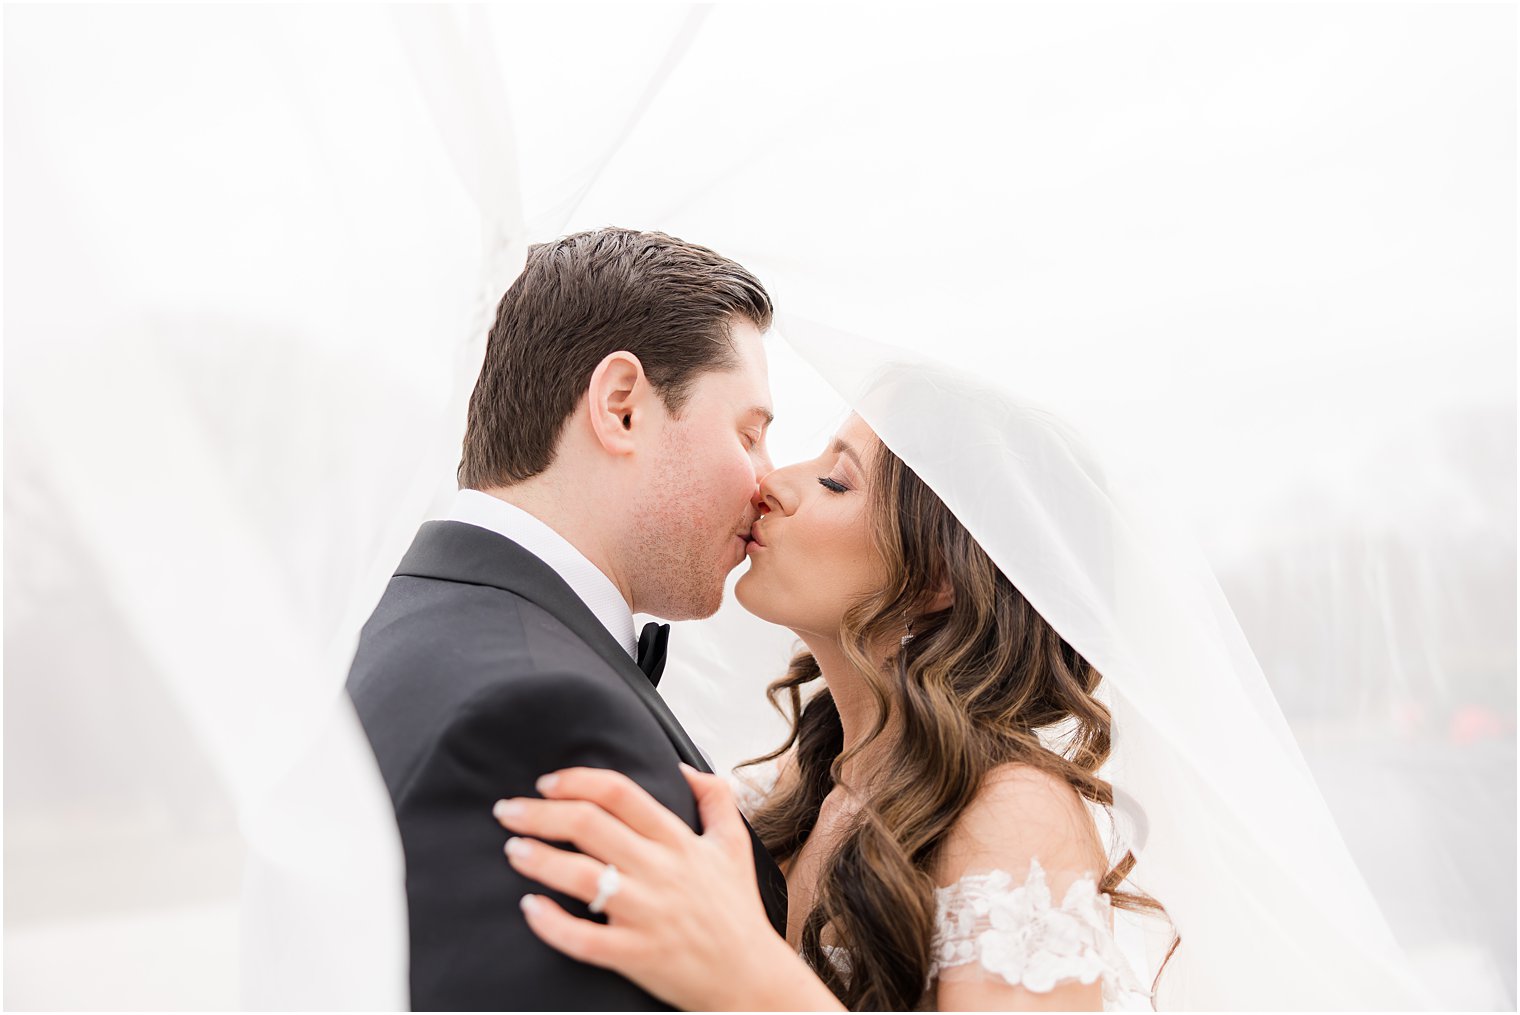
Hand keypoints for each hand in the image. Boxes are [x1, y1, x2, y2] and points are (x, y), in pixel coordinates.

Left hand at [492, 764, 840, 1010]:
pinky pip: (583, 939)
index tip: (547, 782)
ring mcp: (647, 914)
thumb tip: (683, 767)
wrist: (752, 979)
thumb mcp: (735, 845)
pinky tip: (529, 908)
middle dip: (539, 813)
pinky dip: (550, 924)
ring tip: (512, 850)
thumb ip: (715, 798)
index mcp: (679, 841)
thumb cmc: (737, 911)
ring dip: (538, 860)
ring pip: (581, 878)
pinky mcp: (636, 955)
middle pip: (589, 826)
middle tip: (507, 811)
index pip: (620, 793)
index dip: (577, 781)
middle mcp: (661, 872)